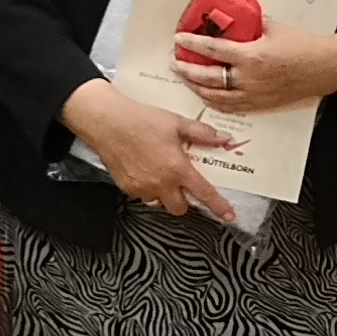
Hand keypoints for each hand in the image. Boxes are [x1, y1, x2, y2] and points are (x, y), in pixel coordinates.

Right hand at [64, 78, 241, 221]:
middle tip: (181, 183)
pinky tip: (143, 169)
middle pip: (180, 208)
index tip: (229, 215)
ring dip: (164, 193)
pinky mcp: (127, 188)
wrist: (107, 122)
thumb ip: (202, 134)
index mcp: (178, 168)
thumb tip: (224, 139)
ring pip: (159, 202)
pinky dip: (146, 187)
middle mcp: (161, 183)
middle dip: (184, 200)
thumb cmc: (141, 120)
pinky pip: (142, 195)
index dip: (218, 206)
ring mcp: (143, 188)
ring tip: (159, 172)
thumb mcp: (176, 122)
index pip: (204, 193)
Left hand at [175, 25, 336, 115]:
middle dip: (188, 71)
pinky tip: (207, 96)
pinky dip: (215, 102)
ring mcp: (253, 95)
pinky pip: (231, 107)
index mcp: (250, 56)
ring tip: (187, 79)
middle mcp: (248, 79)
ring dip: (198, 88)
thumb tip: (237, 19)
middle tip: (175, 63)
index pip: (213, 50)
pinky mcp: (260, 104)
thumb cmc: (303, 44)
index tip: (178, 39)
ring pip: (216, 97)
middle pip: (208, 78)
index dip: (193, 44)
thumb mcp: (274, 27)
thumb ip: (252, 25)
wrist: (326, 67)